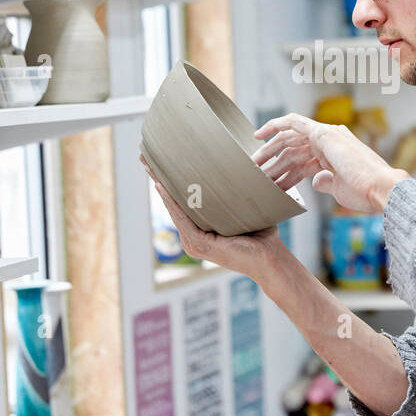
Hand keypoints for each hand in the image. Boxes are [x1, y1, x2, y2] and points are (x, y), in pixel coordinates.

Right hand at [139, 155, 284, 281]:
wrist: (270, 256)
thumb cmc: (262, 234)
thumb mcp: (243, 210)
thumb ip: (233, 195)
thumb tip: (237, 167)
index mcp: (200, 231)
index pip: (181, 203)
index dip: (170, 183)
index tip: (160, 163)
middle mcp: (192, 238)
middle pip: (173, 203)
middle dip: (159, 180)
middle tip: (145, 159)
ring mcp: (193, 242)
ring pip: (174, 208)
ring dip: (161, 186)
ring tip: (149, 166)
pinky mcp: (198, 244)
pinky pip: (181, 217)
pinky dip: (171, 201)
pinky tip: (161, 185)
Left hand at [252, 113, 407, 212]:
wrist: (380, 189)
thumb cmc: (365, 193)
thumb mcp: (339, 188)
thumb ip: (326, 181)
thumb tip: (316, 182)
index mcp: (334, 155)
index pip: (302, 161)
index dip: (284, 171)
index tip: (271, 183)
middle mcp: (330, 141)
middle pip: (292, 148)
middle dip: (272, 161)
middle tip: (255, 174)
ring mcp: (327, 136)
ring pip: (289, 139)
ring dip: (268, 151)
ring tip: (252, 166)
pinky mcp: (323, 133)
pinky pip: (293, 123)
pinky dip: (276, 125)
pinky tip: (259, 135)